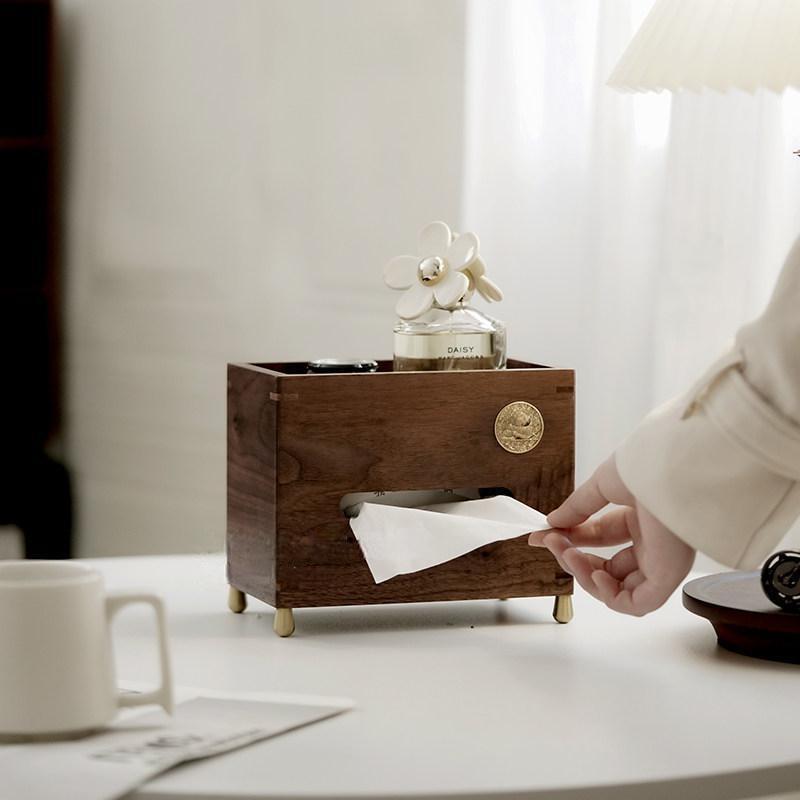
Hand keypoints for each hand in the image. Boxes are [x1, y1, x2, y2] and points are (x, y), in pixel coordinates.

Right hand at [528, 456, 694, 615]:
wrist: (669, 468)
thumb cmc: (643, 467)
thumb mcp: (600, 485)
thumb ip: (576, 508)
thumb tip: (552, 523)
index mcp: (642, 519)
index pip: (601, 538)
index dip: (570, 539)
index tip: (542, 537)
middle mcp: (653, 543)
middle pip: (608, 567)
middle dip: (575, 559)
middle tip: (553, 545)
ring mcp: (661, 562)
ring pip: (618, 589)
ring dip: (585, 576)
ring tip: (569, 555)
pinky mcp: (667, 578)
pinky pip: (636, 603)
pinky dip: (609, 596)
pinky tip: (594, 575)